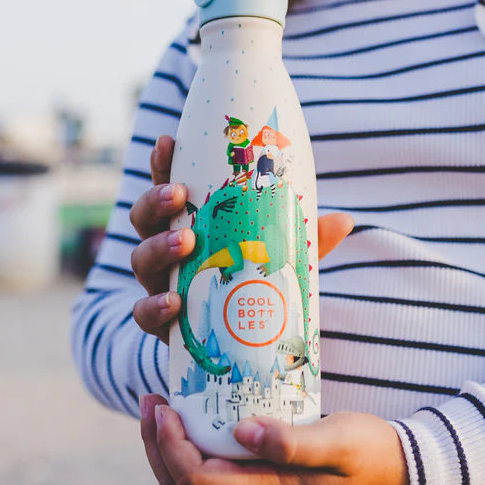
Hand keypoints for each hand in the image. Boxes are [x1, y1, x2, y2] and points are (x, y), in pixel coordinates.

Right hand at [130, 135, 353, 345]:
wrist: (233, 343)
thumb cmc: (249, 285)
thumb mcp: (276, 257)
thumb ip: (302, 241)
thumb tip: (344, 221)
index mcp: (187, 223)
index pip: (168, 187)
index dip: (163, 163)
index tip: (167, 140)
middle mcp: (165, 250)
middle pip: (144, 218)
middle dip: (156, 200)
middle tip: (178, 194)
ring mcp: (160, 285)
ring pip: (140, 259)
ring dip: (158, 247)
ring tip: (186, 242)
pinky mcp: (161, 323)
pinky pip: (143, 314)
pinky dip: (154, 307)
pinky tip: (173, 303)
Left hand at [140, 395, 408, 484]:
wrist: (391, 473)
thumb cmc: (367, 453)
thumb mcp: (337, 443)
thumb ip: (291, 443)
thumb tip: (243, 433)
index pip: (196, 480)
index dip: (170, 446)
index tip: (164, 406)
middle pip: (182, 484)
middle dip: (157, 444)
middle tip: (151, 399)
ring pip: (190, 479)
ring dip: (167, 445)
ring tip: (160, 404)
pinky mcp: (257, 480)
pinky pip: (209, 469)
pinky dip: (189, 444)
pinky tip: (192, 414)